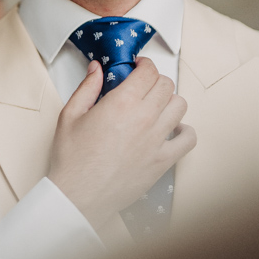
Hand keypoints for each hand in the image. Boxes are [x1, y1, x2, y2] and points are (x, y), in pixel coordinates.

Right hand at [47, 58, 195, 231]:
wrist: (79, 194)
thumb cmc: (72, 158)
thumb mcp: (70, 115)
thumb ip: (87, 87)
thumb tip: (97, 69)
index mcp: (121, 103)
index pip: (149, 72)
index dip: (145, 64)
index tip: (138, 67)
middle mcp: (144, 118)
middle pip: (166, 85)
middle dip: (155, 80)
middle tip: (143, 86)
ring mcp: (157, 140)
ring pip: (180, 106)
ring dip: (169, 101)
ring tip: (156, 106)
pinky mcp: (163, 161)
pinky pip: (189, 139)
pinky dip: (184, 130)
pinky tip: (171, 130)